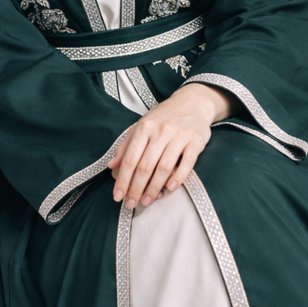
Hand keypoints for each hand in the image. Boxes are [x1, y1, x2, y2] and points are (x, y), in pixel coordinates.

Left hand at [108, 83, 239, 208]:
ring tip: (148, 201)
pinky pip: (187, 163)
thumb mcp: (142, 126)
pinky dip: (178, 178)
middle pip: (145, 166)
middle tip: (132, 204)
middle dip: (136, 188)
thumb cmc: (164, 117)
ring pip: (164, 167)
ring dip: (154, 188)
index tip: (117, 196)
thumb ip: (126, 146)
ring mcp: (179, 135)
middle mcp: (161, 130)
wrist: (193, 102)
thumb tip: (111, 166)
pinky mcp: (196, 140)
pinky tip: (170, 189)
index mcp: (144, 127)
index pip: (130, 159)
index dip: (123, 180)